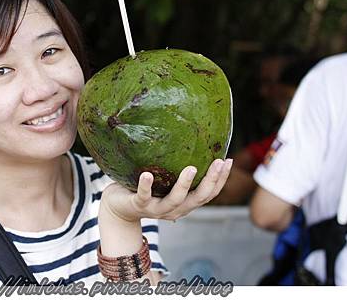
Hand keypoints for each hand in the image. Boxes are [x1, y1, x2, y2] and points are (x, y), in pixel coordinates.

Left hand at [101, 158, 232, 222]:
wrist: (118, 209)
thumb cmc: (145, 188)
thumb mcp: (165, 180)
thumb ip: (176, 168)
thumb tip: (192, 138)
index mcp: (184, 203)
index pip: (208, 194)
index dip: (220, 180)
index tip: (228, 161)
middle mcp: (174, 209)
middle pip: (199, 198)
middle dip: (211, 181)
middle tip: (219, 162)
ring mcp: (156, 209)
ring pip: (175, 200)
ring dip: (184, 185)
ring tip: (191, 168)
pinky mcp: (138, 206)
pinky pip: (143, 196)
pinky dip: (146, 186)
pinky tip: (148, 174)